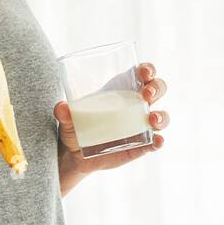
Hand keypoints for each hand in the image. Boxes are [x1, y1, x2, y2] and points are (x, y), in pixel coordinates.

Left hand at [54, 62, 168, 176]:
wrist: (74, 156)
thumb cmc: (75, 127)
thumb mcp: (67, 119)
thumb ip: (64, 113)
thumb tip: (62, 107)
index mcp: (122, 89)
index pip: (143, 73)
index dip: (148, 69)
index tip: (144, 72)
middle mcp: (136, 105)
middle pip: (158, 90)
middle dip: (156, 88)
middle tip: (146, 95)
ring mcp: (141, 126)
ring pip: (161, 116)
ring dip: (161, 116)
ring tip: (151, 119)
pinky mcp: (141, 145)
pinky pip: (155, 143)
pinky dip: (159, 142)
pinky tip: (156, 142)